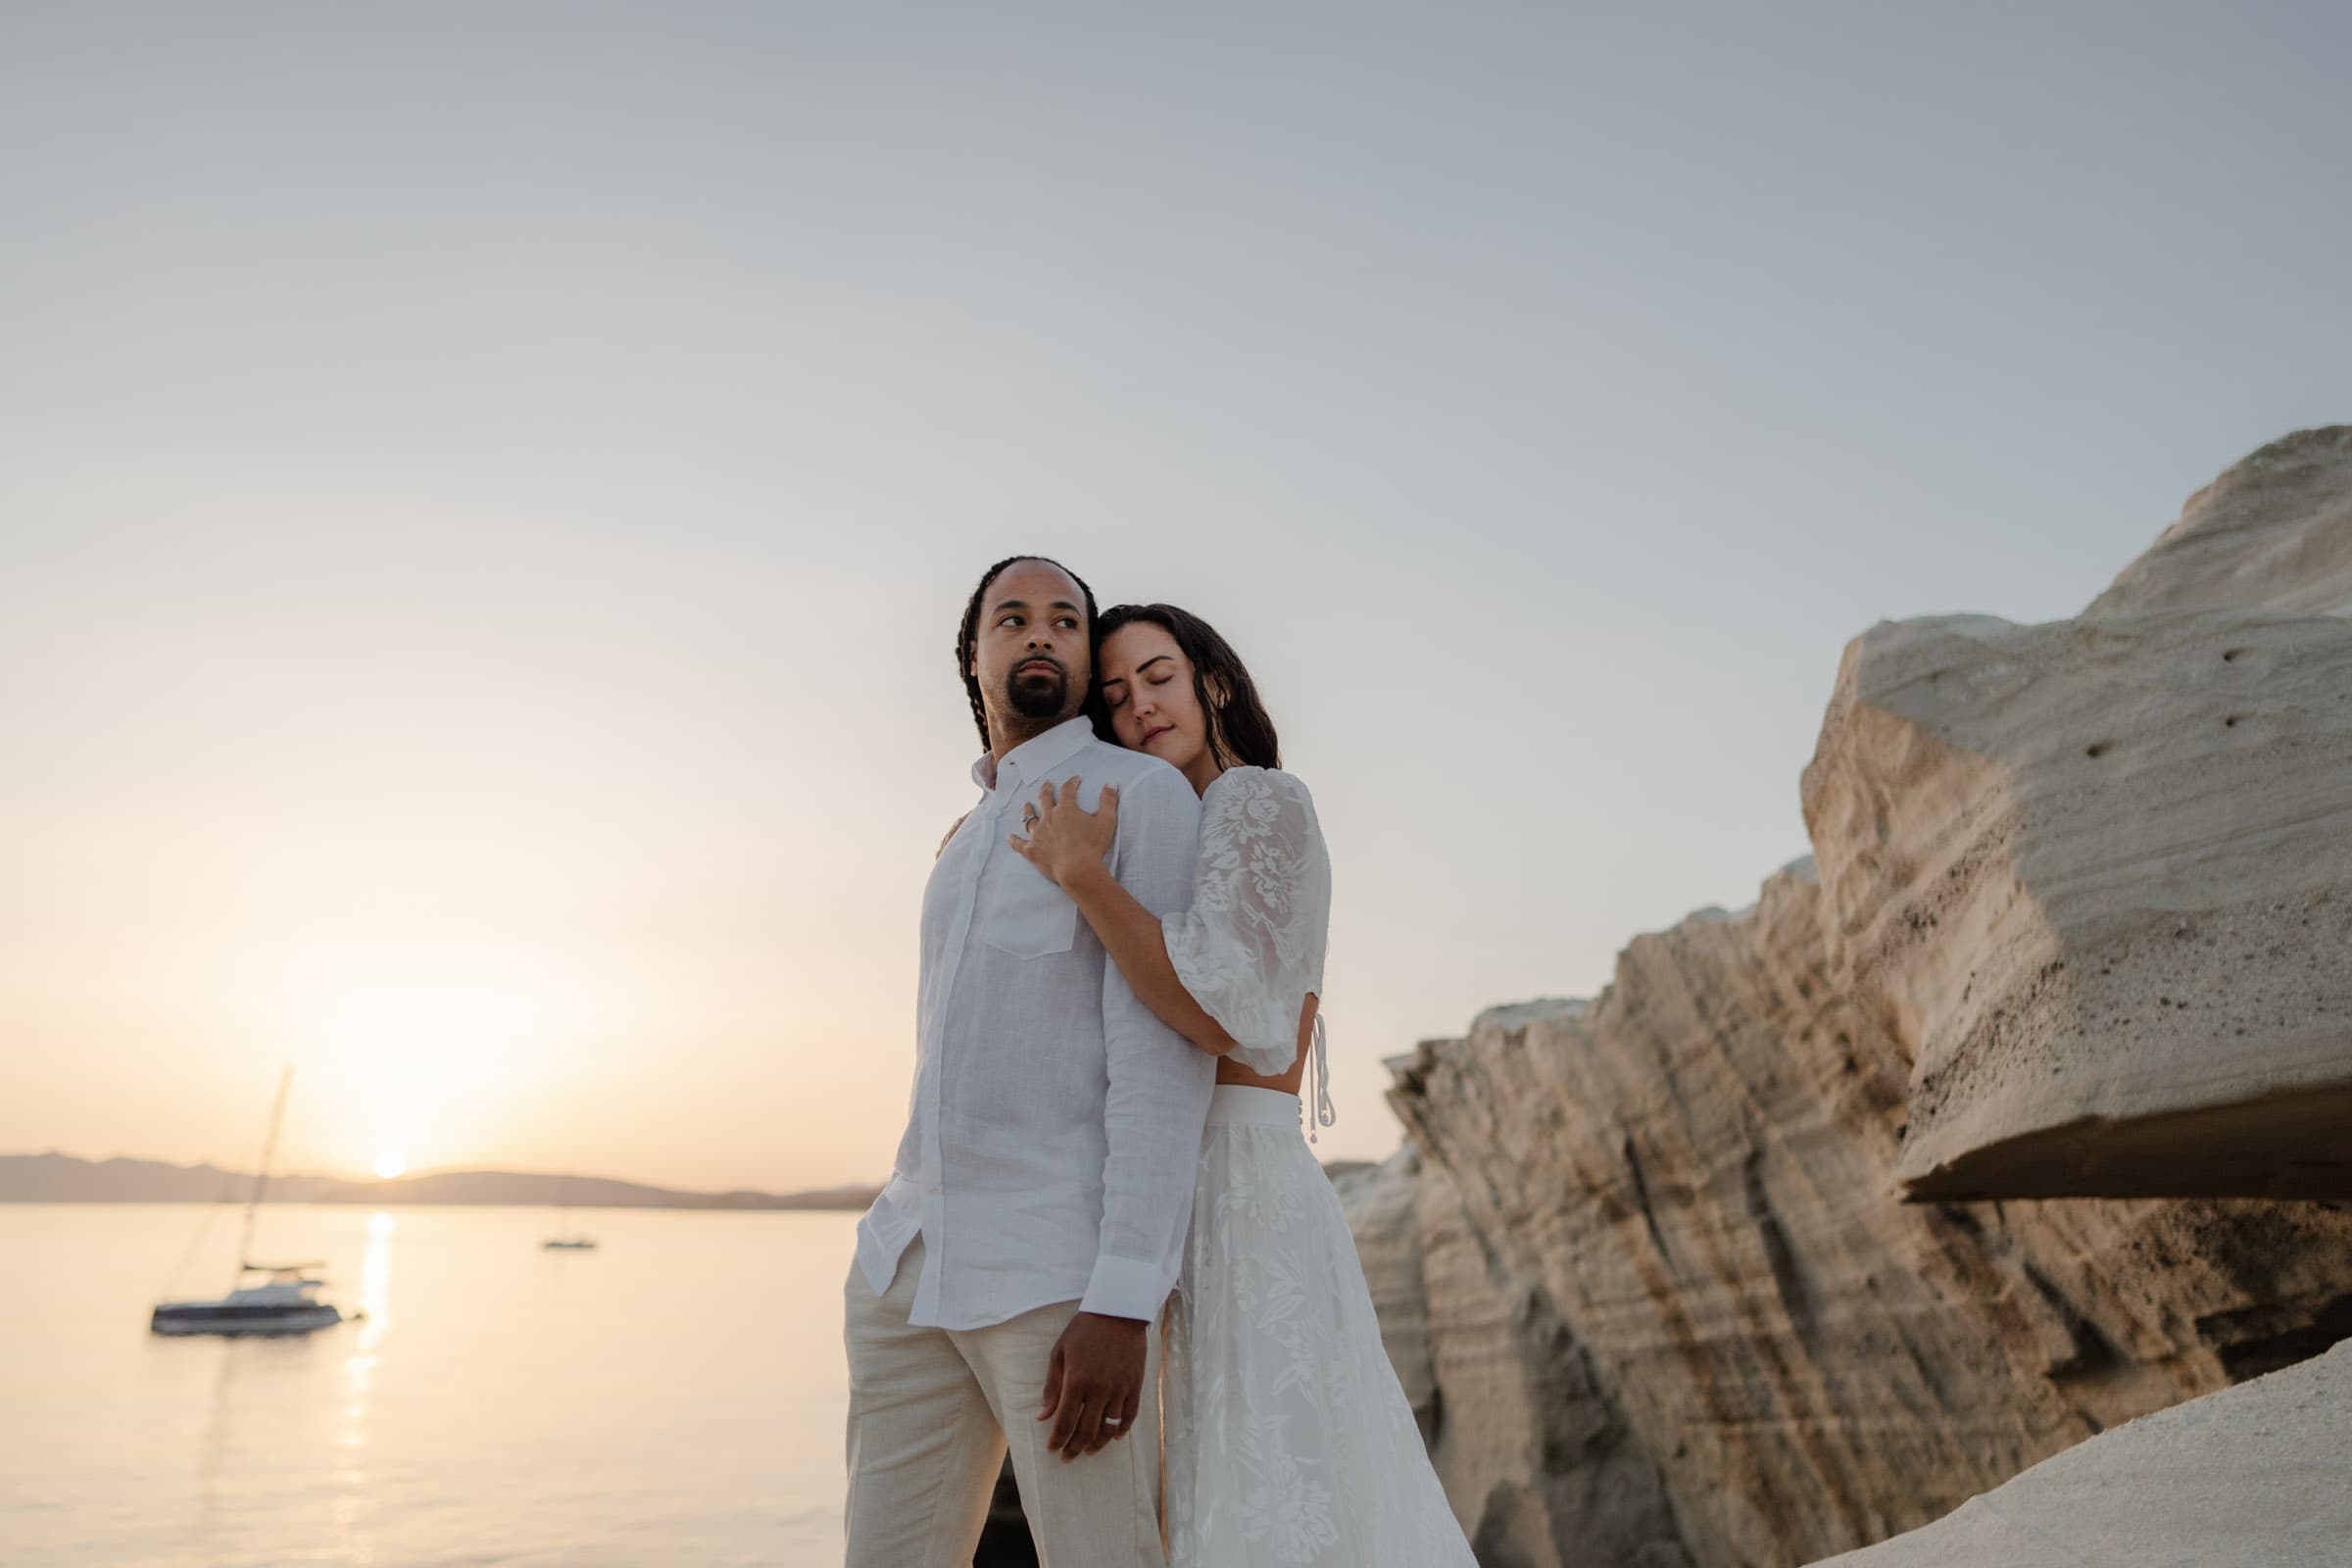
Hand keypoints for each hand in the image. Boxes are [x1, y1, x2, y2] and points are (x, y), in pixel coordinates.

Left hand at [1007, 777, 1117, 890]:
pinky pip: (1019, 844)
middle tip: (1046, 785)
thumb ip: (1108, 800)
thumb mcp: (1106, 821)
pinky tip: (1009, 837)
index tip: (1075, 780)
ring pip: (1029, 819)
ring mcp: (1038, 834)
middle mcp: (1049, 818)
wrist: (1077, 868)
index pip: (1068, 791)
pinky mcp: (1032, 850)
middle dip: (1046, 790)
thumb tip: (1110, 784)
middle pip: (1045, 800)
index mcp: (1066, 809)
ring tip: (1026, 805)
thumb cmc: (1092, 845)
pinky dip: (1014, 840)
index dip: (1072, 783)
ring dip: (1028, 811)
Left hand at [1036, 1311, 1147, 1460]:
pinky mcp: (1135, 1385)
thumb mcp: (1060, 1354)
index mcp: (1077, 1381)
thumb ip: (1052, 1388)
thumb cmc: (1083, 1330)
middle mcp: (1099, 1389)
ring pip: (1109, 1429)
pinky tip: (1113, 1437)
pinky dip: (1121, 1431)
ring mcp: (1120, 1389)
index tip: (1052, 1449)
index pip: (1065, 1423)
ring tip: (1087, 1451)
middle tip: (1067, 1457)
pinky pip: (1129, 1416)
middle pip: (1086, 1431)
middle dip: (1074, 1448)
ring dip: (1097, 1444)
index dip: (1057, 1441)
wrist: (1118, 1311)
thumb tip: (1042, 1417)